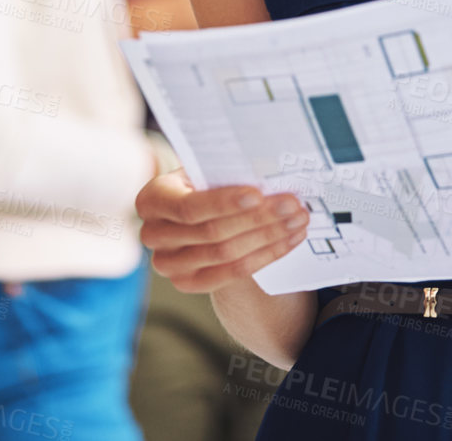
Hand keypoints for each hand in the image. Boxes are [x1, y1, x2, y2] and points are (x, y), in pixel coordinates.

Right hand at [135, 170, 307, 292]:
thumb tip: (270, 169)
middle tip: (293, 205)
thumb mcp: (206, 170)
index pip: (189, 207)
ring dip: (269, 236)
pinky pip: (232, 273)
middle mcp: (153, 234)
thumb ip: (225, 170)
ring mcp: (168, 264)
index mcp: (153, 198)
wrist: (199, 214)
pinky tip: (290, 240)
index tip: (259, 194)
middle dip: (259, 217)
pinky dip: (266, 255)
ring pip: (226, 254)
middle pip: (212, 232)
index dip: (225, 203)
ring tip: (298, 220)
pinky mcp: (187, 283)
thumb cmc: (205, 182)